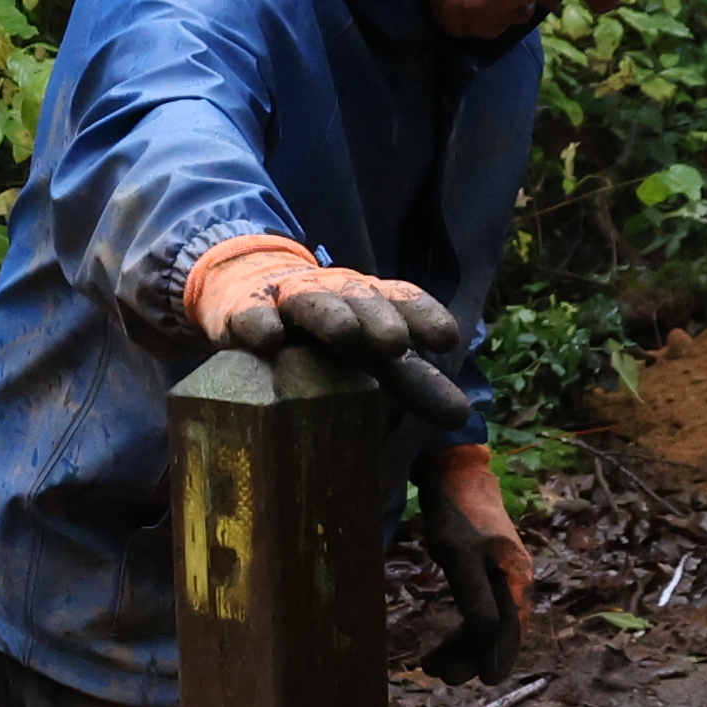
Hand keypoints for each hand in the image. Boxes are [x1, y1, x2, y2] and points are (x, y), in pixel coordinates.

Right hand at [184, 235, 471, 427]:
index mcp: (370, 303)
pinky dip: (260, 322)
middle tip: (395, 342)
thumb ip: (413, 382)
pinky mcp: (243, 311)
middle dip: (377, 317)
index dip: (423, 315)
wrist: (249, 290)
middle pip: (359, 299)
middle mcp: (334, 295)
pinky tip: (268, 338)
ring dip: (329, 314)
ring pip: (310, 302)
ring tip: (343, 331)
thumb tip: (463, 416)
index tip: (446, 338)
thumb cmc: (324, 334)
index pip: (401, 300)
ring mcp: (287, 301)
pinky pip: (251, 314)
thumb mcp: (369, 355)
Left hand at [416, 448, 531, 677]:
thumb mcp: (458, 555)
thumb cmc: (457, 516)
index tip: (486, 681)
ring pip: (488, 624)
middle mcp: (515, 580)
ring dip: (464, 647)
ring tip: (432, 666)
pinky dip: (463, 632)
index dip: (499, 655)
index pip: (510, 626)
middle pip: (499, 630)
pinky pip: (480, 613)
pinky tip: (445, 647)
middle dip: (472, 656)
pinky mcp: (487, 575)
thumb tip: (487, 636)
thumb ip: (474, 594)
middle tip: (441, 676)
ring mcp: (502, 578)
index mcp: (515, 576)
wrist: (457, 479)